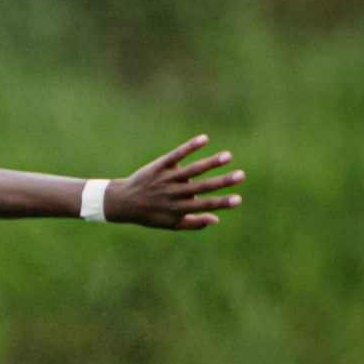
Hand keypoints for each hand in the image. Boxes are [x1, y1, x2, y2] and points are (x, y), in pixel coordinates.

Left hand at [103, 136, 244, 229]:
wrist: (122, 202)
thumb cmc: (150, 214)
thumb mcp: (169, 224)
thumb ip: (193, 223)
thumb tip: (216, 219)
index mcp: (177, 209)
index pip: (204, 206)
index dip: (221, 203)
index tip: (238, 199)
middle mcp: (173, 194)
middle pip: (201, 187)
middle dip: (222, 182)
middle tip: (241, 175)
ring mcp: (166, 179)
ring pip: (191, 170)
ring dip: (211, 163)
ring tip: (228, 157)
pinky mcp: (159, 166)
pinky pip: (176, 155)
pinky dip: (190, 147)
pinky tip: (205, 139)